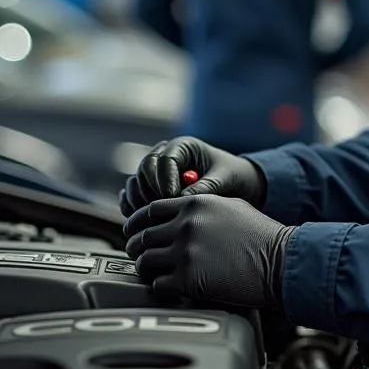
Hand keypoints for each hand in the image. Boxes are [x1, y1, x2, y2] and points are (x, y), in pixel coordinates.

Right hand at [119, 136, 265, 215]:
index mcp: (183, 147)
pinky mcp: (149, 191)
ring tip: (156, 218)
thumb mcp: (224, 178)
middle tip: (162, 210)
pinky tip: (143, 221)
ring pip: (135, 183)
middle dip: (151, 191)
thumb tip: (180, 200)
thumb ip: (205, 186)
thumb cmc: (233, 176)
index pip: (164, 158)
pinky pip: (131, 197)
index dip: (165, 179)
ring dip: (140, 201)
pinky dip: (133, 208)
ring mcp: (155, 174)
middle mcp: (165, 156)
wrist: (236, 185)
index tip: (171, 197)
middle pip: (144, 170)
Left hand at [124, 194, 295, 307]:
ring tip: (153, 274)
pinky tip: (170, 288)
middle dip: (135, 248)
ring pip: (144, 261)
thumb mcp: (230, 207)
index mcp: (194, 204)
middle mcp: (185, 225)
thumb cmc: (262, 237)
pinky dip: (160, 288)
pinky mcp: (188, 279)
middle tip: (139, 256)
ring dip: (146, 270)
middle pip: (141, 236)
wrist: (280, 261)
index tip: (134, 232)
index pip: (149, 209)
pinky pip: (157, 285)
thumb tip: (180, 216)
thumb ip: (200, 209)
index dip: (137, 222)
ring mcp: (185, 252)